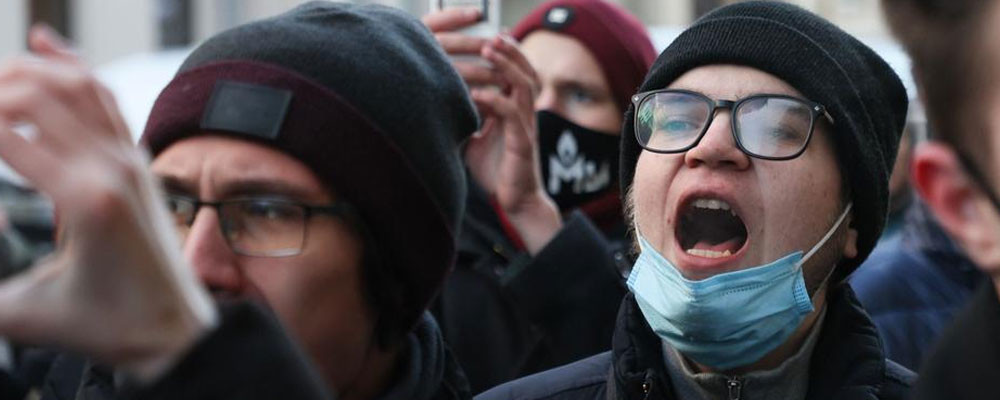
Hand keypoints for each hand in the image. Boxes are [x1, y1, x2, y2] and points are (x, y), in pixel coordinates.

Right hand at [0, 25, 216, 381]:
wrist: (174, 332)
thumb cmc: (108, 327)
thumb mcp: (24, 315)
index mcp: (84, 198)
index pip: (2, 133)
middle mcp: (112, 166)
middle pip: (35, 93)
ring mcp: (132, 159)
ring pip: (76, 84)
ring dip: (25, 71)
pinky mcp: (139, 161)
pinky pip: (106, 97)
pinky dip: (71, 65)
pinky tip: (42, 44)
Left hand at [423, 12, 561, 252]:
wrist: (515, 202)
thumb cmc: (497, 170)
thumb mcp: (476, 138)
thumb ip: (467, 119)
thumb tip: (440, 106)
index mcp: (514, 110)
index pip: (515, 73)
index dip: (506, 54)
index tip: (488, 36)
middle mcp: (523, 114)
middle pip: (525, 71)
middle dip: (509, 51)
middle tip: (492, 35)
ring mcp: (525, 127)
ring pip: (523, 86)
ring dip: (507, 66)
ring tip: (490, 50)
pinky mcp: (523, 143)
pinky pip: (512, 116)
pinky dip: (495, 101)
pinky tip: (478, 95)